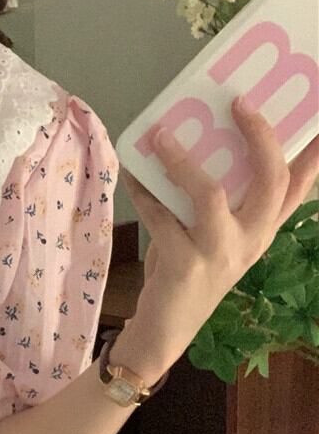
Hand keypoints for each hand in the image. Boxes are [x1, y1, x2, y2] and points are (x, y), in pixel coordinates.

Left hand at [120, 99, 318, 368]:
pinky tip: (133, 171)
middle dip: (259, 136)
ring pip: (210, 194)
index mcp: (262, 230)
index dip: (313, 153)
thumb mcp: (214, 236)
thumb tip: (201, 142)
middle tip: (239, 103)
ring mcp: (219, 253)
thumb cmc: (189, 271)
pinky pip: (160, 216)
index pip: (297, 186)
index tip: (318, 121)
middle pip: (271, 180)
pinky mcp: (183, 264)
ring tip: (163, 135)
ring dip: (182, 161)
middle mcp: (250, 241)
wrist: (165, 330)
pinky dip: (144, 191)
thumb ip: (219, 201)